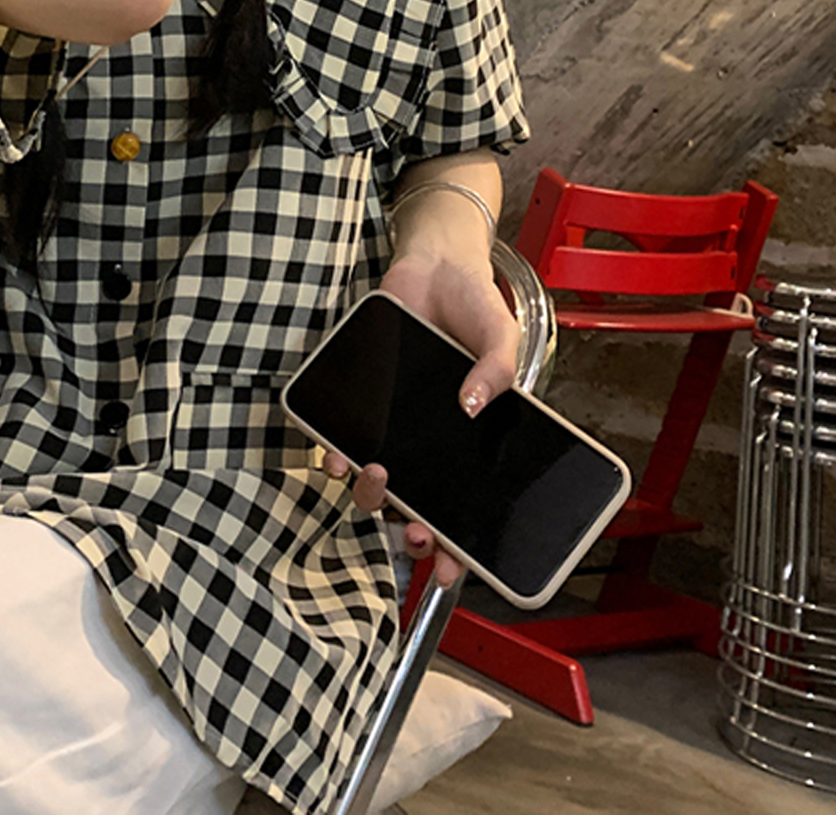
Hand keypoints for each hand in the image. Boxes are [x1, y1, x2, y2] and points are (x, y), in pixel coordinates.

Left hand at [326, 247, 518, 589]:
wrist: (434, 265)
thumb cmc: (473, 306)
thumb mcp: (501, 338)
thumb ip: (496, 371)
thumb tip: (472, 405)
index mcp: (467, 440)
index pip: (462, 507)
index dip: (459, 547)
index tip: (457, 571)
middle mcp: (426, 441)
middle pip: (414, 506)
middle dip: (414, 533)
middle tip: (419, 534)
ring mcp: (391, 424)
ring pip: (374, 482)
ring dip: (372, 495)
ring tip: (379, 479)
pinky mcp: (360, 400)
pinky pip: (341, 438)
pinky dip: (334, 453)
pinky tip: (336, 455)